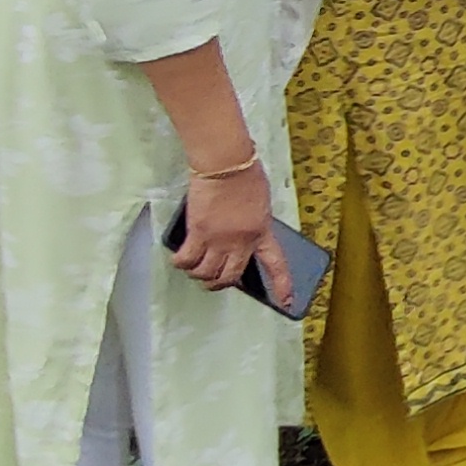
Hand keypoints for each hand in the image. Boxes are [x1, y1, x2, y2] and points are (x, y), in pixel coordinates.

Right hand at [169, 162, 275, 289]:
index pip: (276, 264)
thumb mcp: (260, 202)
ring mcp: (219, 240)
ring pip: (207, 273)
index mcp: (262, 232)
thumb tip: (242, 233)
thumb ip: (254, 222)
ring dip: (200, 276)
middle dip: (220, 283)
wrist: (225, 163)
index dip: (281, 286)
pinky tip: (179, 260)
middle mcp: (242, 242)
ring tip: (195, 271)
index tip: (286, 302)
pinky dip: (182, 263)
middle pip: (231, 276)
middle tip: (214, 282)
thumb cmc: (244, 172)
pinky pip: (187, 259)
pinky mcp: (198, 233)